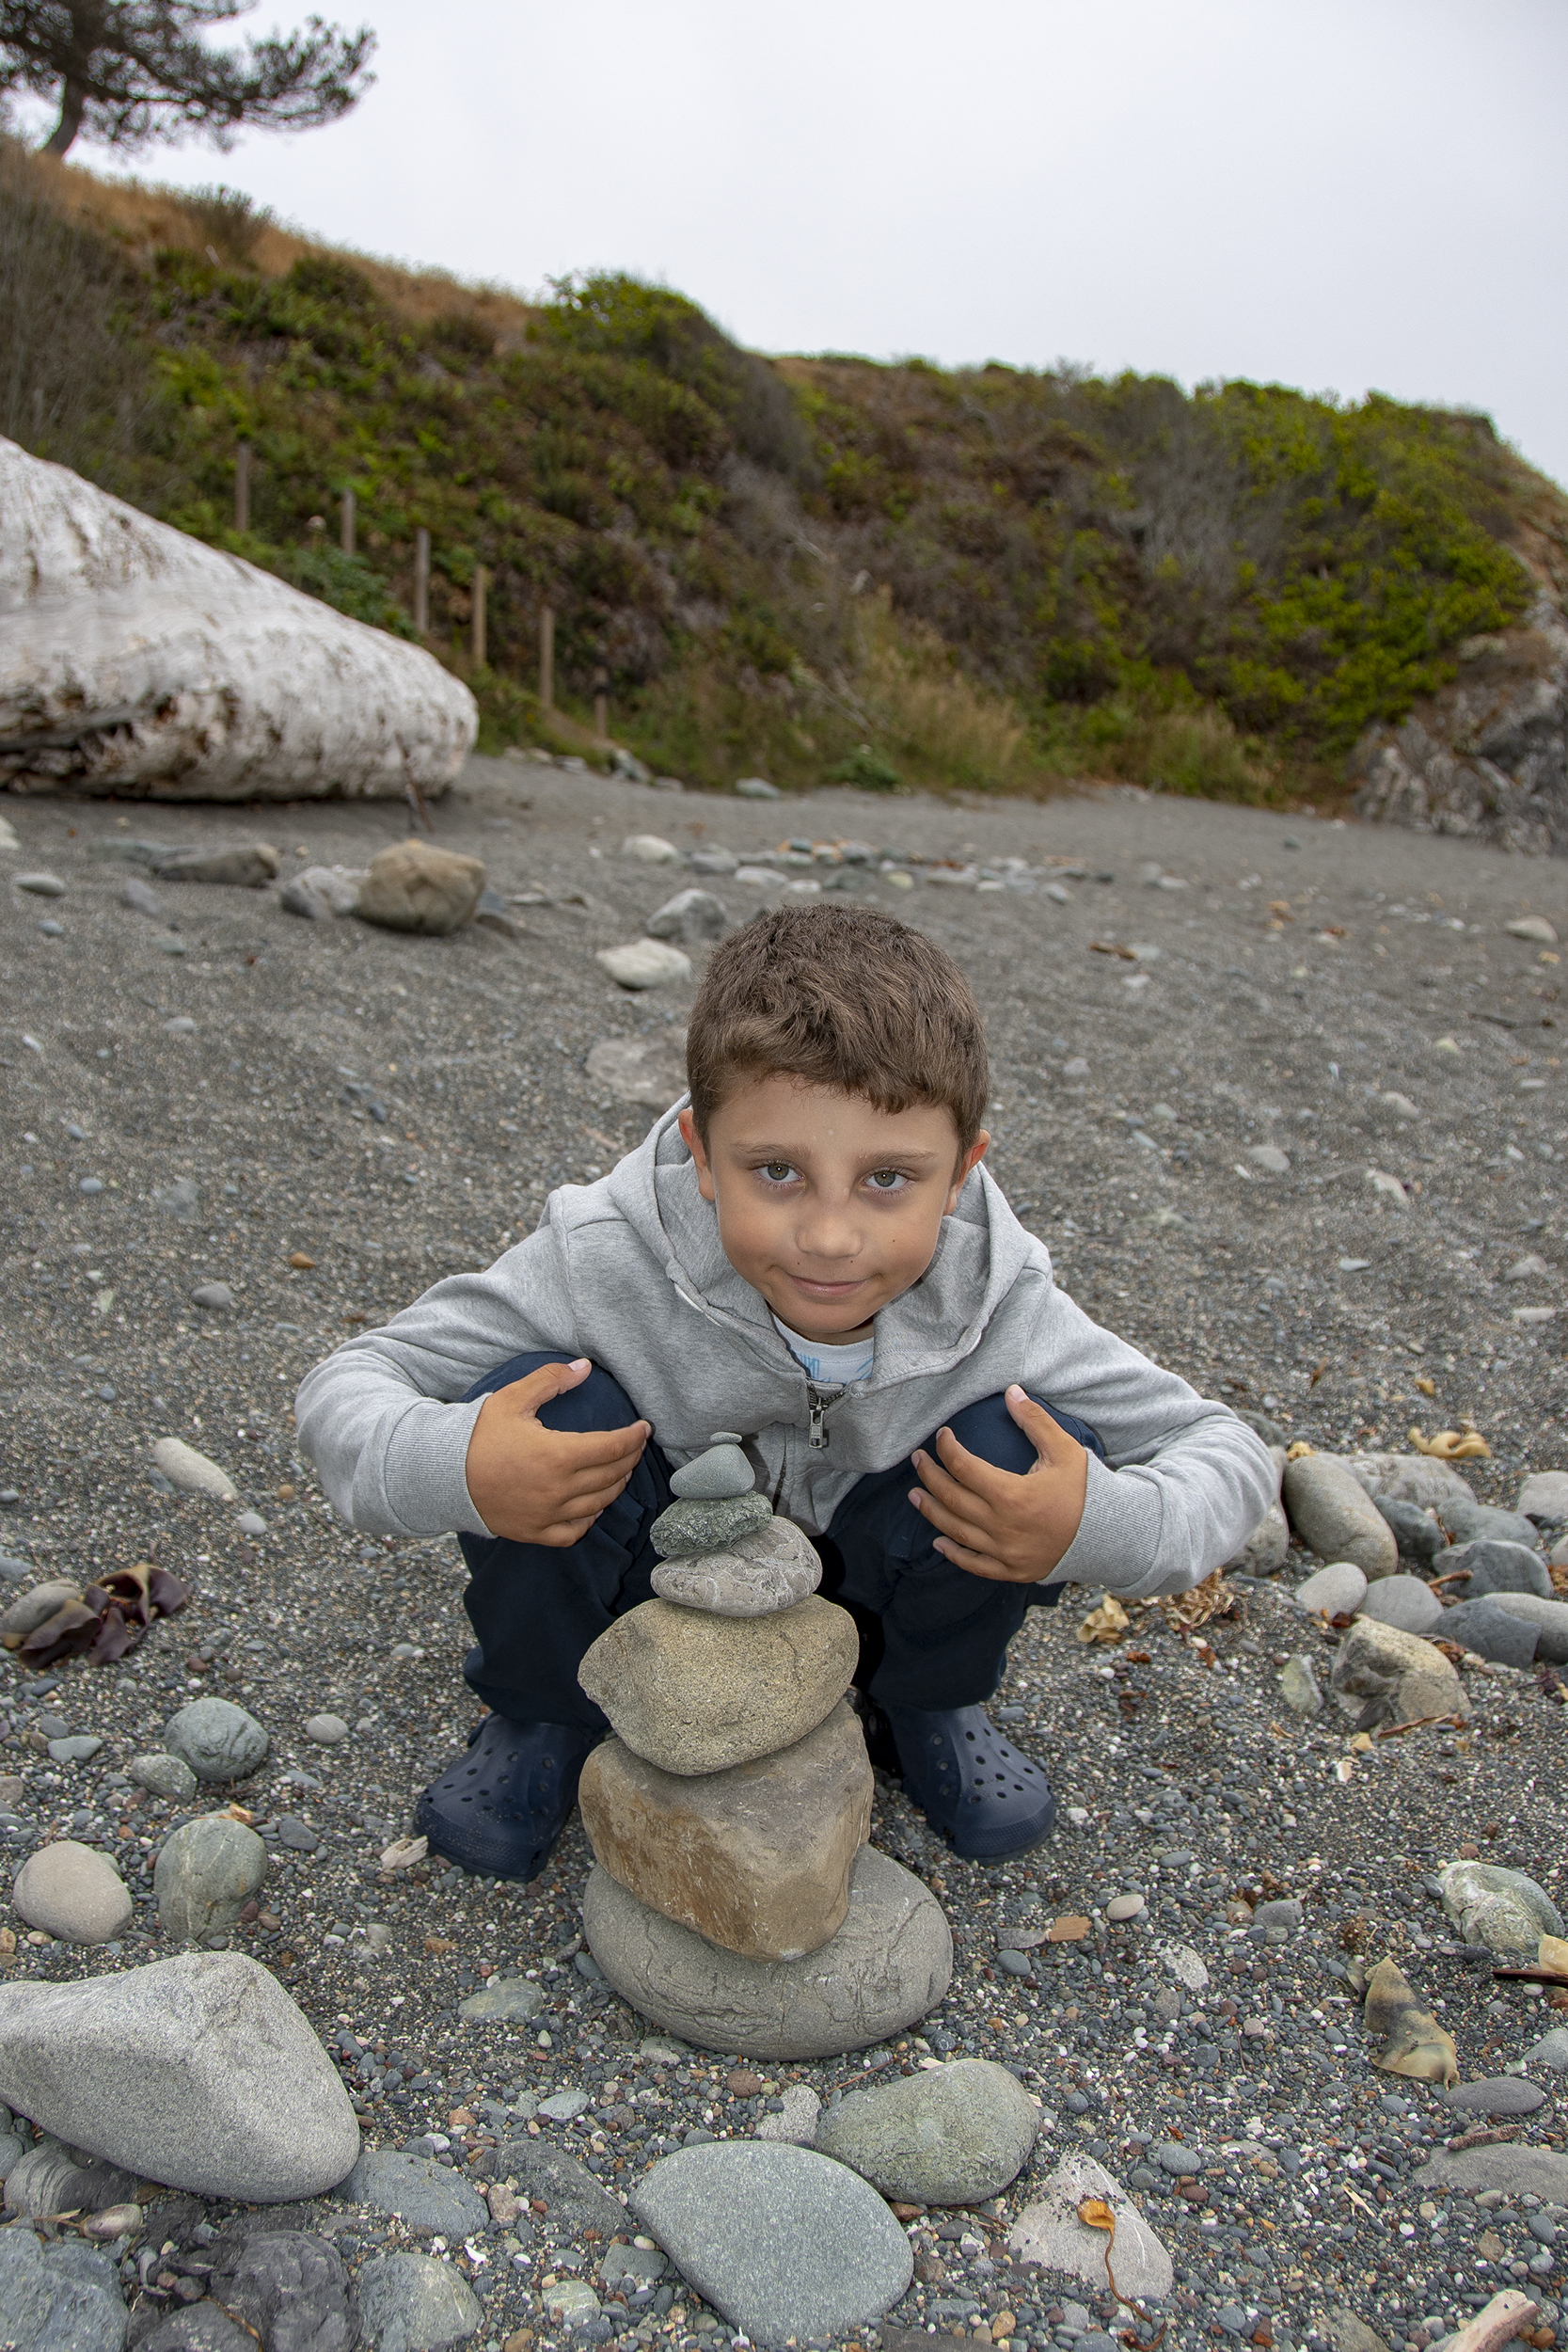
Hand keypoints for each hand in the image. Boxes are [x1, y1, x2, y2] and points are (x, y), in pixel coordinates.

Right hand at [464, 1359, 648, 1545]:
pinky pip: (575, 1531)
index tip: (644, 1428)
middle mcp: (559, 1489)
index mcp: (558, 1455)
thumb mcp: (513, 1399)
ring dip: (616, 1485)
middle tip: (634, 1445)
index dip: (634, 1437)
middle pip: (612, 1475)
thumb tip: (585, 1367)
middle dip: (630, 1458)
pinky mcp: (536, 1532)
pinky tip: (593, 1505)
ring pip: (599, 1503)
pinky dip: (590, 1518)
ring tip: (620, 1471)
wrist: (441, 1476)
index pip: (613, 1447)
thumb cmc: (478, 1435)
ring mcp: (548, 1514)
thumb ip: (551, 1379)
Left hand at [909, 1386, 1087, 1583]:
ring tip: (914, 1496)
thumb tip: (1011, 1391)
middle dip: (931, 1477)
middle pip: (952, 1498)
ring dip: (932, 1512)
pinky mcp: (1012, 1570)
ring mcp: (1005, 1552)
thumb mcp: (1065, 1450)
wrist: (1111, 1535)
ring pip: (956, 1531)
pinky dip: (954, 1554)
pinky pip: (974, 1565)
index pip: (964, 1468)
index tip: (942, 1436)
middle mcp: (1002, 1526)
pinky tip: (938, 1543)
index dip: (947, 1449)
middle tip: (917, 1461)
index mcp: (1011, 1495)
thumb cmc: (1086, 1490)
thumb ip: (1035, 1421)